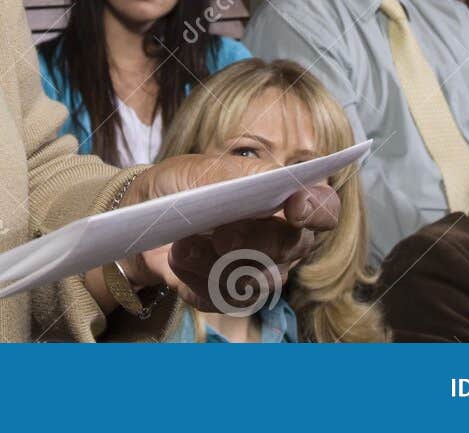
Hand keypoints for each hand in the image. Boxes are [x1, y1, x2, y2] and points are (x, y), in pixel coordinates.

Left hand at [115, 154, 339, 313]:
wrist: (144, 218)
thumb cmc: (181, 186)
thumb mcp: (197, 169)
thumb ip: (231, 176)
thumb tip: (258, 185)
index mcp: (284, 197)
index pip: (324, 207)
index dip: (318, 209)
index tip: (295, 208)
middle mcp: (283, 238)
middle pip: (292, 247)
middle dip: (254, 240)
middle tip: (219, 235)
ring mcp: (261, 272)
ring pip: (257, 279)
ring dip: (213, 262)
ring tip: (181, 245)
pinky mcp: (233, 297)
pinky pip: (224, 299)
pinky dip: (195, 281)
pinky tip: (177, 261)